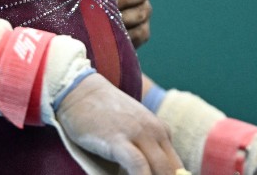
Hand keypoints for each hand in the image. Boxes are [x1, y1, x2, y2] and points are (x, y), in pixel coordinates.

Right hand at [55, 73, 182, 174]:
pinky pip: (138, 166)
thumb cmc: (101, 115)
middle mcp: (156, 132)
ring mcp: (138, 134)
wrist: (79, 90)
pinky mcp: (119, 140)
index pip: (178, 169)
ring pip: (161, 170)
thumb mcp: (130, 131)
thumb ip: (142, 151)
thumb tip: (146, 171)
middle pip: (174, 172)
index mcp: (161, 132)